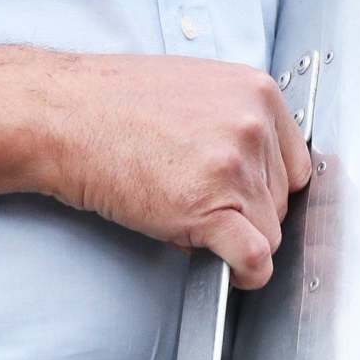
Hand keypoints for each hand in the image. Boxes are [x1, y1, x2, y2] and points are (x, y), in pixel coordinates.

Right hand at [34, 53, 312, 290]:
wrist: (64, 116)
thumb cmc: (116, 101)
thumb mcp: (198, 87)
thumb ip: (238, 119)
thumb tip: (260, 163)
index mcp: (258, 92)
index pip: (295, 164)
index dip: (266, 186)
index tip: (244, 194)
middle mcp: (253, 125)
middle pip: (282, 200)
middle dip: (246, 211)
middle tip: (198, 198)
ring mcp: (234, 165)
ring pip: (267, 232)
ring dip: (234, 236)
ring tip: (188, 214)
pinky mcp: (210, 207)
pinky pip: (254, 256)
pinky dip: (245, 271)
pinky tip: (229, 267)